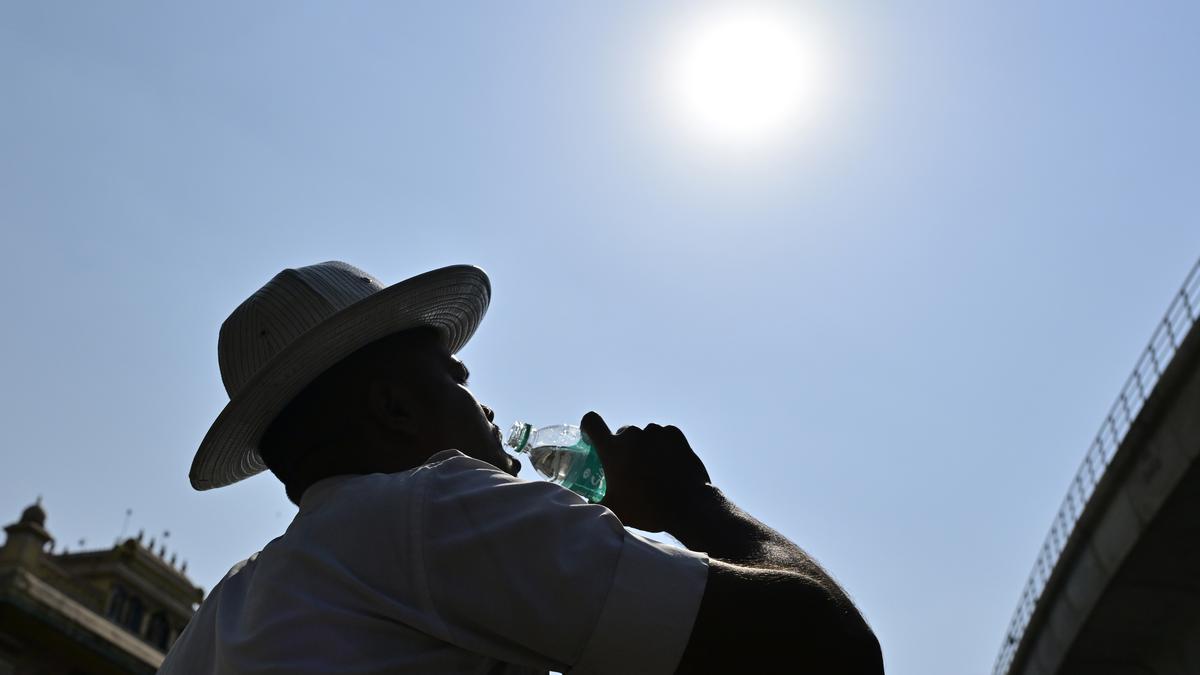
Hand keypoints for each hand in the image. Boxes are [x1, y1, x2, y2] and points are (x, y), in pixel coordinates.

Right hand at [580, 411, 711, 532]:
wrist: (687, 506)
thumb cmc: (646, 509)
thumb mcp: (613, 510)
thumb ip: (595, 504)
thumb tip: (587, 504)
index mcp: (612, 449)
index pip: (592, 421)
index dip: (589, 428)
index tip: (594, 439)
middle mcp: (632, 434)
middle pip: (621, 434)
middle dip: (623, 448)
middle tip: (631, 470)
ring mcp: (655, 432)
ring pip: (644, 435)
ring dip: (645, 447)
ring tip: (654, 470)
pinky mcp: (675, 433)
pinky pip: (663, 435)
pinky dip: (664, 446)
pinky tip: (669, 464)